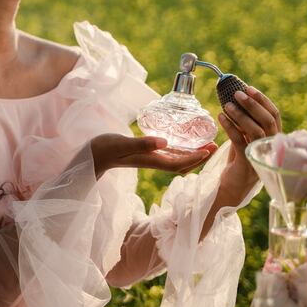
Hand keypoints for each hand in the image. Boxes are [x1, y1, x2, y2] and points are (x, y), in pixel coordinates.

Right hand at [91, 133, 217, 175]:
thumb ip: (142, 143)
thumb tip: (165, 142)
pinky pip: (168, 155)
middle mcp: (152, 161)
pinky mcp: (144, 154)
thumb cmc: (104, 149)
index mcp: (150, 160)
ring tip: (205, 144)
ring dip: (192, 154)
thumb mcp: (123, 143)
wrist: (91, 155)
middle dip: (200, 158)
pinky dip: (180, 150)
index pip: (179, 163)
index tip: (211, 150)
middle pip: (182, 164)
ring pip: (176, 160)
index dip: (196, 158)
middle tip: (215, 146)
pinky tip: (182, 142)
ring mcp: (148, 159)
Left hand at [217, 84, 281, 197]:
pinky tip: (221, 117)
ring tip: (227, 105)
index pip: (275, 115)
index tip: (249, 88)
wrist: (232, 187)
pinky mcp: (248, 164)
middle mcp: (271, 147)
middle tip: (237, 93)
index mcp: (273, 138)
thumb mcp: (245, 138)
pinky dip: (230, 127)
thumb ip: (246, 123)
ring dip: (241, 115)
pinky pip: (240, 141)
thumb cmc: (238, 160)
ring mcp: (261, 156)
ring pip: (255, 131)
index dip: (263, 100)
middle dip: (253, 104)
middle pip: (268, 121)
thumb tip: (237, 99)